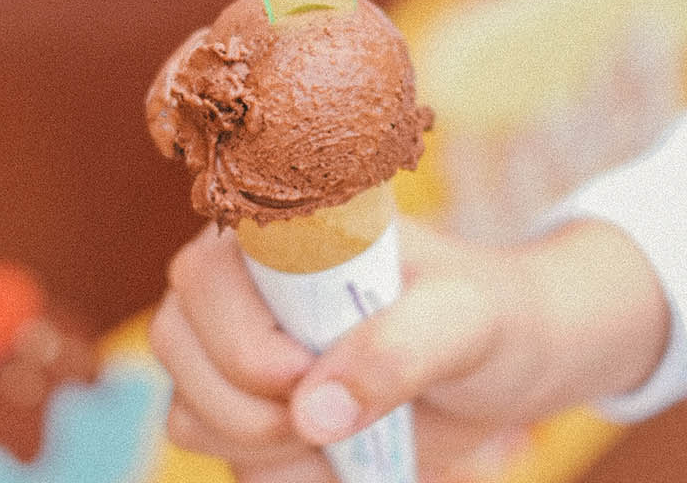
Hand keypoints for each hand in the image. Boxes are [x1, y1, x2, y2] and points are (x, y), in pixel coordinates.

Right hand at [149, 216, 668, 481]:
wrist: (509, 365)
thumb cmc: (490, 317)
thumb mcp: (468, 321)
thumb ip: (400, 350)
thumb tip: (313, 414)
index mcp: (280, 229)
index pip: (201, 276)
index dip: (244, 343)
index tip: (310, 373)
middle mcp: (240, 283)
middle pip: (176, 348)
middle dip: (257, 407)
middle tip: (344, 413)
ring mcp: (232, 352)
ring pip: (188, 415)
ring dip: (271, 448)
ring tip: (354, 428)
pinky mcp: (246, 414)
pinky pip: (224, 462)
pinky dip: (284, 475)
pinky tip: (343, 455)